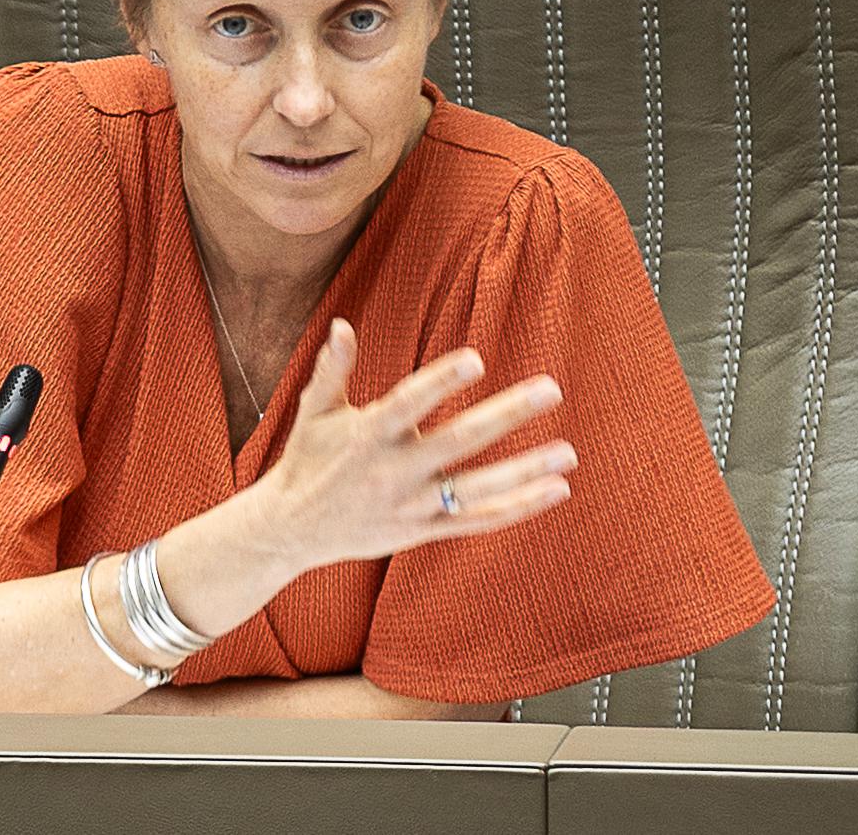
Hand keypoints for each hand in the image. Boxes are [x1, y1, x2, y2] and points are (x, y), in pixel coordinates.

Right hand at [259, 317, 576, 567]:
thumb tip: (343, 324)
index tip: (478, 359)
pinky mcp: (422, 532)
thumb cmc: (306, 458)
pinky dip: (517, 509)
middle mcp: (393, 472)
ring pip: (476, 490)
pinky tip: (555, 491)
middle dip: (507, 416)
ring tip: (568, 453)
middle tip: (551, 389)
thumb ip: (332, 368)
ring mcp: (411, 506)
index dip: (441, 381)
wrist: (288, 530)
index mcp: (367, 435)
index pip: (409, 403)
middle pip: (458, 442)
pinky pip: (476, 522)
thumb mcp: (313, 410)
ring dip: (525, 472)